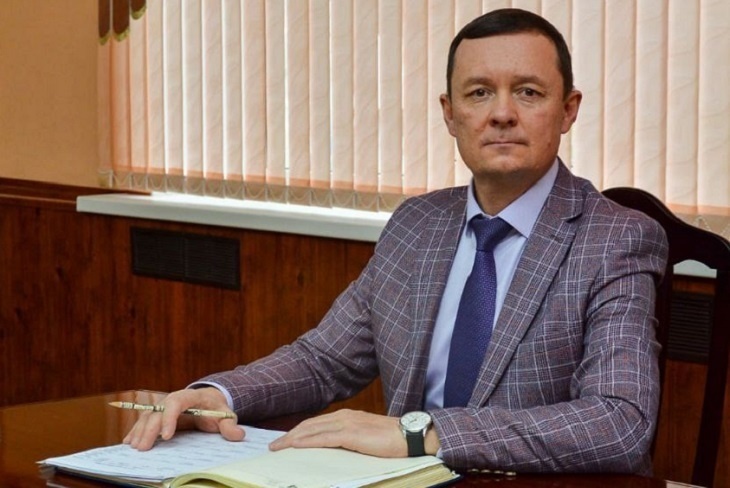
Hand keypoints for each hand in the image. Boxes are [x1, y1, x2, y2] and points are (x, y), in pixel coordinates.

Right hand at [123, 387, 241, 450]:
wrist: (208, 401)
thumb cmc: (215, 408)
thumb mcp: (225, 415)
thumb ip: (230, 425)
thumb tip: (239, 435)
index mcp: (190, 396)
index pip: (176, 403)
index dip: (169, 418)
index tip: (167, 436)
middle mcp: (173, 399)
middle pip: (157, 411)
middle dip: (150, 429)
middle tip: (144, 448)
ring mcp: (164, 406)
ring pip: (148, 416)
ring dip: (140, 431)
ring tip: (135, 447)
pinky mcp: (158, 415)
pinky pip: (144, 421)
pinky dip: (136, 430)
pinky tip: (129, 442)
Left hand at [269, 409, 436, 457]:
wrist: (410, 435)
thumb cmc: (392, 439)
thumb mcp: (366, 438)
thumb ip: (349, 440)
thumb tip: (334, 450)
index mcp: (348, 416)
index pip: (316, 423)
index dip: (299, 431)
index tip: (285, 440)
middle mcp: (344, 416)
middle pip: (310, 425)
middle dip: (290, 435)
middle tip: (274, 446)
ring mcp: (347, 424)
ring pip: (312, 430)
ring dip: (293, 439)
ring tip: (278, 447)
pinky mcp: (351, 434)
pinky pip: (323, 438)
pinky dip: (307, 441)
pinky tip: (295, 446)